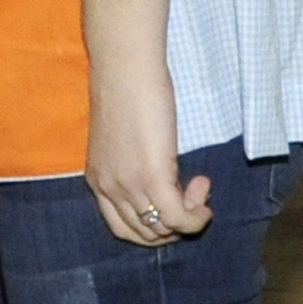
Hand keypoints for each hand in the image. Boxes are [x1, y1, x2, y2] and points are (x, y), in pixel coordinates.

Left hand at [85, 63, 211, 246]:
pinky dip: (197, 215)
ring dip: (189, 216)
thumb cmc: (127, 94)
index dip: (153, 225)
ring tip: (200, 186)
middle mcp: (108, 187)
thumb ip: (133, 166)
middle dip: (174, 224)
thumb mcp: (123, 143)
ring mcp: (128, 184)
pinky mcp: (151, 177)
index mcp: (97, 180)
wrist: (124, 68)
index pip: (122, 228)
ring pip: (162, 230)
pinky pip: (179, 218)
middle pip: (144, 235)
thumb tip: (161, 182)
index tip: (173, 200)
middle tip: (192, 193)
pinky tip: (205, 189)